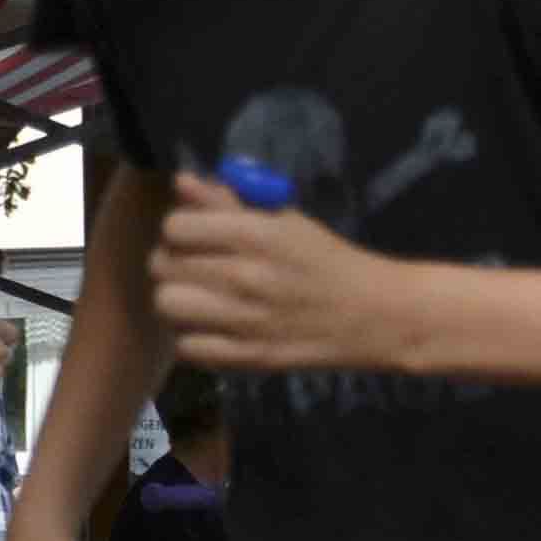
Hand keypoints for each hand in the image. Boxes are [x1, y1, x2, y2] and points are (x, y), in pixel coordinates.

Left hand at [154, 170, 406, 368]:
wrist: (376, 315)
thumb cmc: (329, 260)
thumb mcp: (285, 219)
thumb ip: (230, 200)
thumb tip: (182, 183)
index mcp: (255, 234)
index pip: (175, 226)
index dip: (179, 228)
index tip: (194, 235)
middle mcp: (244, 276)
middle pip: (163, 265)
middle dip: (172, 261)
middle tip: (193, 266)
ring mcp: (246, 320)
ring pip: (168, 304)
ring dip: (176, 298)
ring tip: (197, 297)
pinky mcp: (250, 357)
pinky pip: (188, 347)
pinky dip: (192, 337)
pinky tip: (210, 327)